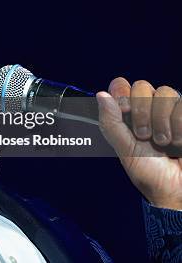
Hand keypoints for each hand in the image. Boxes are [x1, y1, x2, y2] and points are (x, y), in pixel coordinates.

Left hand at [97, 78, 181, 209]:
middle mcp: (149, 108)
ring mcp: (171, 111)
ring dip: (162, 121)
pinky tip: (179, 143)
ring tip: (163, 143)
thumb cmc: (149, 172)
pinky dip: (180, 126)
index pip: (121, 85)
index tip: (124, 112)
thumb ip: (111, 121)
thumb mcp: (124, 148)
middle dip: (142, 112)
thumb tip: (101, 94)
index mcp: (128, 114)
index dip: (122, 95)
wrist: (177, 189)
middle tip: (144, 135)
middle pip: (142, 86)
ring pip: (165, 92)